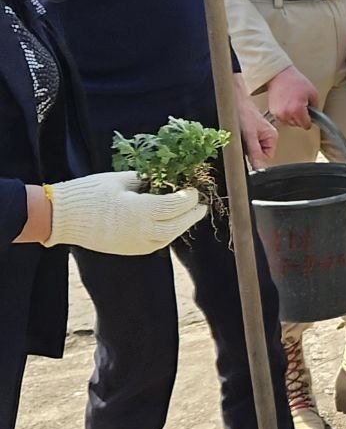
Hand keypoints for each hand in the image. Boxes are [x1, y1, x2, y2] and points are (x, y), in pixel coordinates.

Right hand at [43, 171, 207, 254]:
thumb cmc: (88, 193)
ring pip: (167, 238)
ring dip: (180, 227)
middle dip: (192, 215)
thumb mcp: (119, 179)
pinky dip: (165, 235)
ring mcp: (134, 243)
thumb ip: (145, 180)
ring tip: (188, 216)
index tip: (192, 190)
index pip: (175, 205)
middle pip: (177, 225)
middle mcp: (141, 230)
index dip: (188, 197)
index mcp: (140, 209)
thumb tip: (162, 178)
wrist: (61, 217)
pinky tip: (168, 226)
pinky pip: (154, 245)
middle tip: (201, 207)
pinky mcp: (127, 250)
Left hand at [234, 74, 275, 168]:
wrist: (232, 100)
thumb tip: (259, 169)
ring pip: (250, 151)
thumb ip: (255, 153)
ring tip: (239, 137)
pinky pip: (245, 145)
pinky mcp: (248, 134)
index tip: (247, 153)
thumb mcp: (249, 135)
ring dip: (243, 147)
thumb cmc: (243, 112)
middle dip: (248, 153)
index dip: (256, 158)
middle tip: (242, 142)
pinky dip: (239, 143)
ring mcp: (257, 136)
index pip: (266, 158)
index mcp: (272, 137)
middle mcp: (266, 137)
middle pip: (258, 156)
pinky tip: (237, 136)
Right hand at [266, 66, 318, 128]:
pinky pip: (283, 118)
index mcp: (297, 110)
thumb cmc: (295, 82)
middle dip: (301, 117)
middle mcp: (286, 114)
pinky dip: (286, 114)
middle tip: (301, 105)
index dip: (310, 120)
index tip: (309, 115)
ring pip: (290, 123)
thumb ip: (316, 107)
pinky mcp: (273, 112)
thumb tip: (316, 116)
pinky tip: (287, 104)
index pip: (306, 125)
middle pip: (298, 125)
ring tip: (294, 103)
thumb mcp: (313, 93)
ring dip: (293, 116)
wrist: (280, 75)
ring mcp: (278, 114)